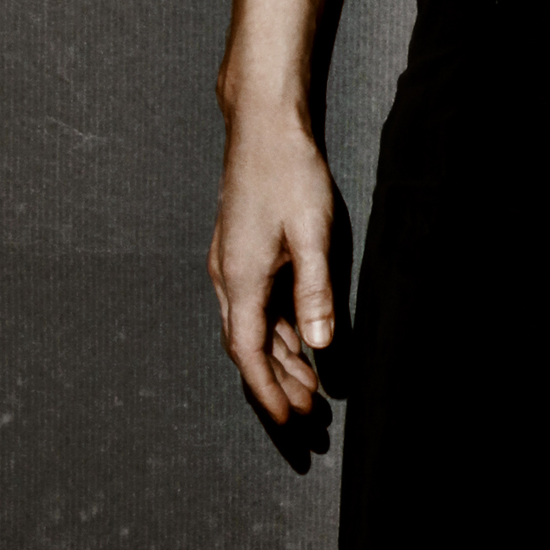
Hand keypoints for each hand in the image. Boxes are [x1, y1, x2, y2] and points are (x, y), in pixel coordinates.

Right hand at [208, 109, 336, 422]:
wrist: (264, 128)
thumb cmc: (289, 173)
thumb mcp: (312, 234)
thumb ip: (315, 290)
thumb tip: (319, 345)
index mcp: (240, 279)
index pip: (248, 352)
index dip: (268, 391)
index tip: (289, 421)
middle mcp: (229, 278)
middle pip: (249, 348)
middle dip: (277, 386)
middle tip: (310, 418)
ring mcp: (234, 267)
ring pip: (256, 330)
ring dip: (281, 362)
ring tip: (311, 392)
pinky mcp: (245, 255)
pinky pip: (260, 308)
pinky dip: (281, 333)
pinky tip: (303, 347)